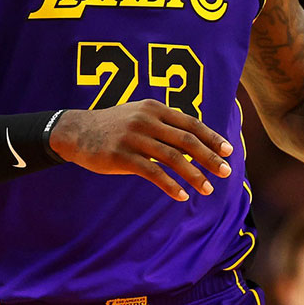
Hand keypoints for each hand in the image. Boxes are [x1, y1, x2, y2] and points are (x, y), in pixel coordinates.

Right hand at [49, 100, 234, 200]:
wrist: (75, 132)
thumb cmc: (111, 127)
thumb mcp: (137, 116)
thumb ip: (162, 124)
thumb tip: (193, 141)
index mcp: (153, 108)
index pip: (190, 123)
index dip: (211, 137)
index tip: (228, 151)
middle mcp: (146, 120)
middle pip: (186, 140)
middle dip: (209, 157)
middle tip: (226, 171)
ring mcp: (133, 138)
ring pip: (173, 158)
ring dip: (194, 175)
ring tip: (209, 188)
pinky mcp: (122, 156)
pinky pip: (153, 172)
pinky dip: (170, 185)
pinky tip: (181, 196)